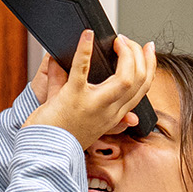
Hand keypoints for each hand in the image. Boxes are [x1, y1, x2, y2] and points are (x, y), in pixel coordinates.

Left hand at [25, 31, 154, 145]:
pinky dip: (85, 50)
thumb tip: (119, 107)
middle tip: (129, 42)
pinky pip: (82, 70)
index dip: (150, 67)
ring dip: (126, 54)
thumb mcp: (88, 126)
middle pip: (139, 81)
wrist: (42, 155)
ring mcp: (93, 105)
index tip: (148, 50)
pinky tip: (87, 36)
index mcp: (113, 115)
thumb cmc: (60, 139)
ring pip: (125, 78)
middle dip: (141, 56)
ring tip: (118, 41)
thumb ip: (101, 111)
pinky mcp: (72, 98)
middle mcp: (108, 111)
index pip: (142, 89)